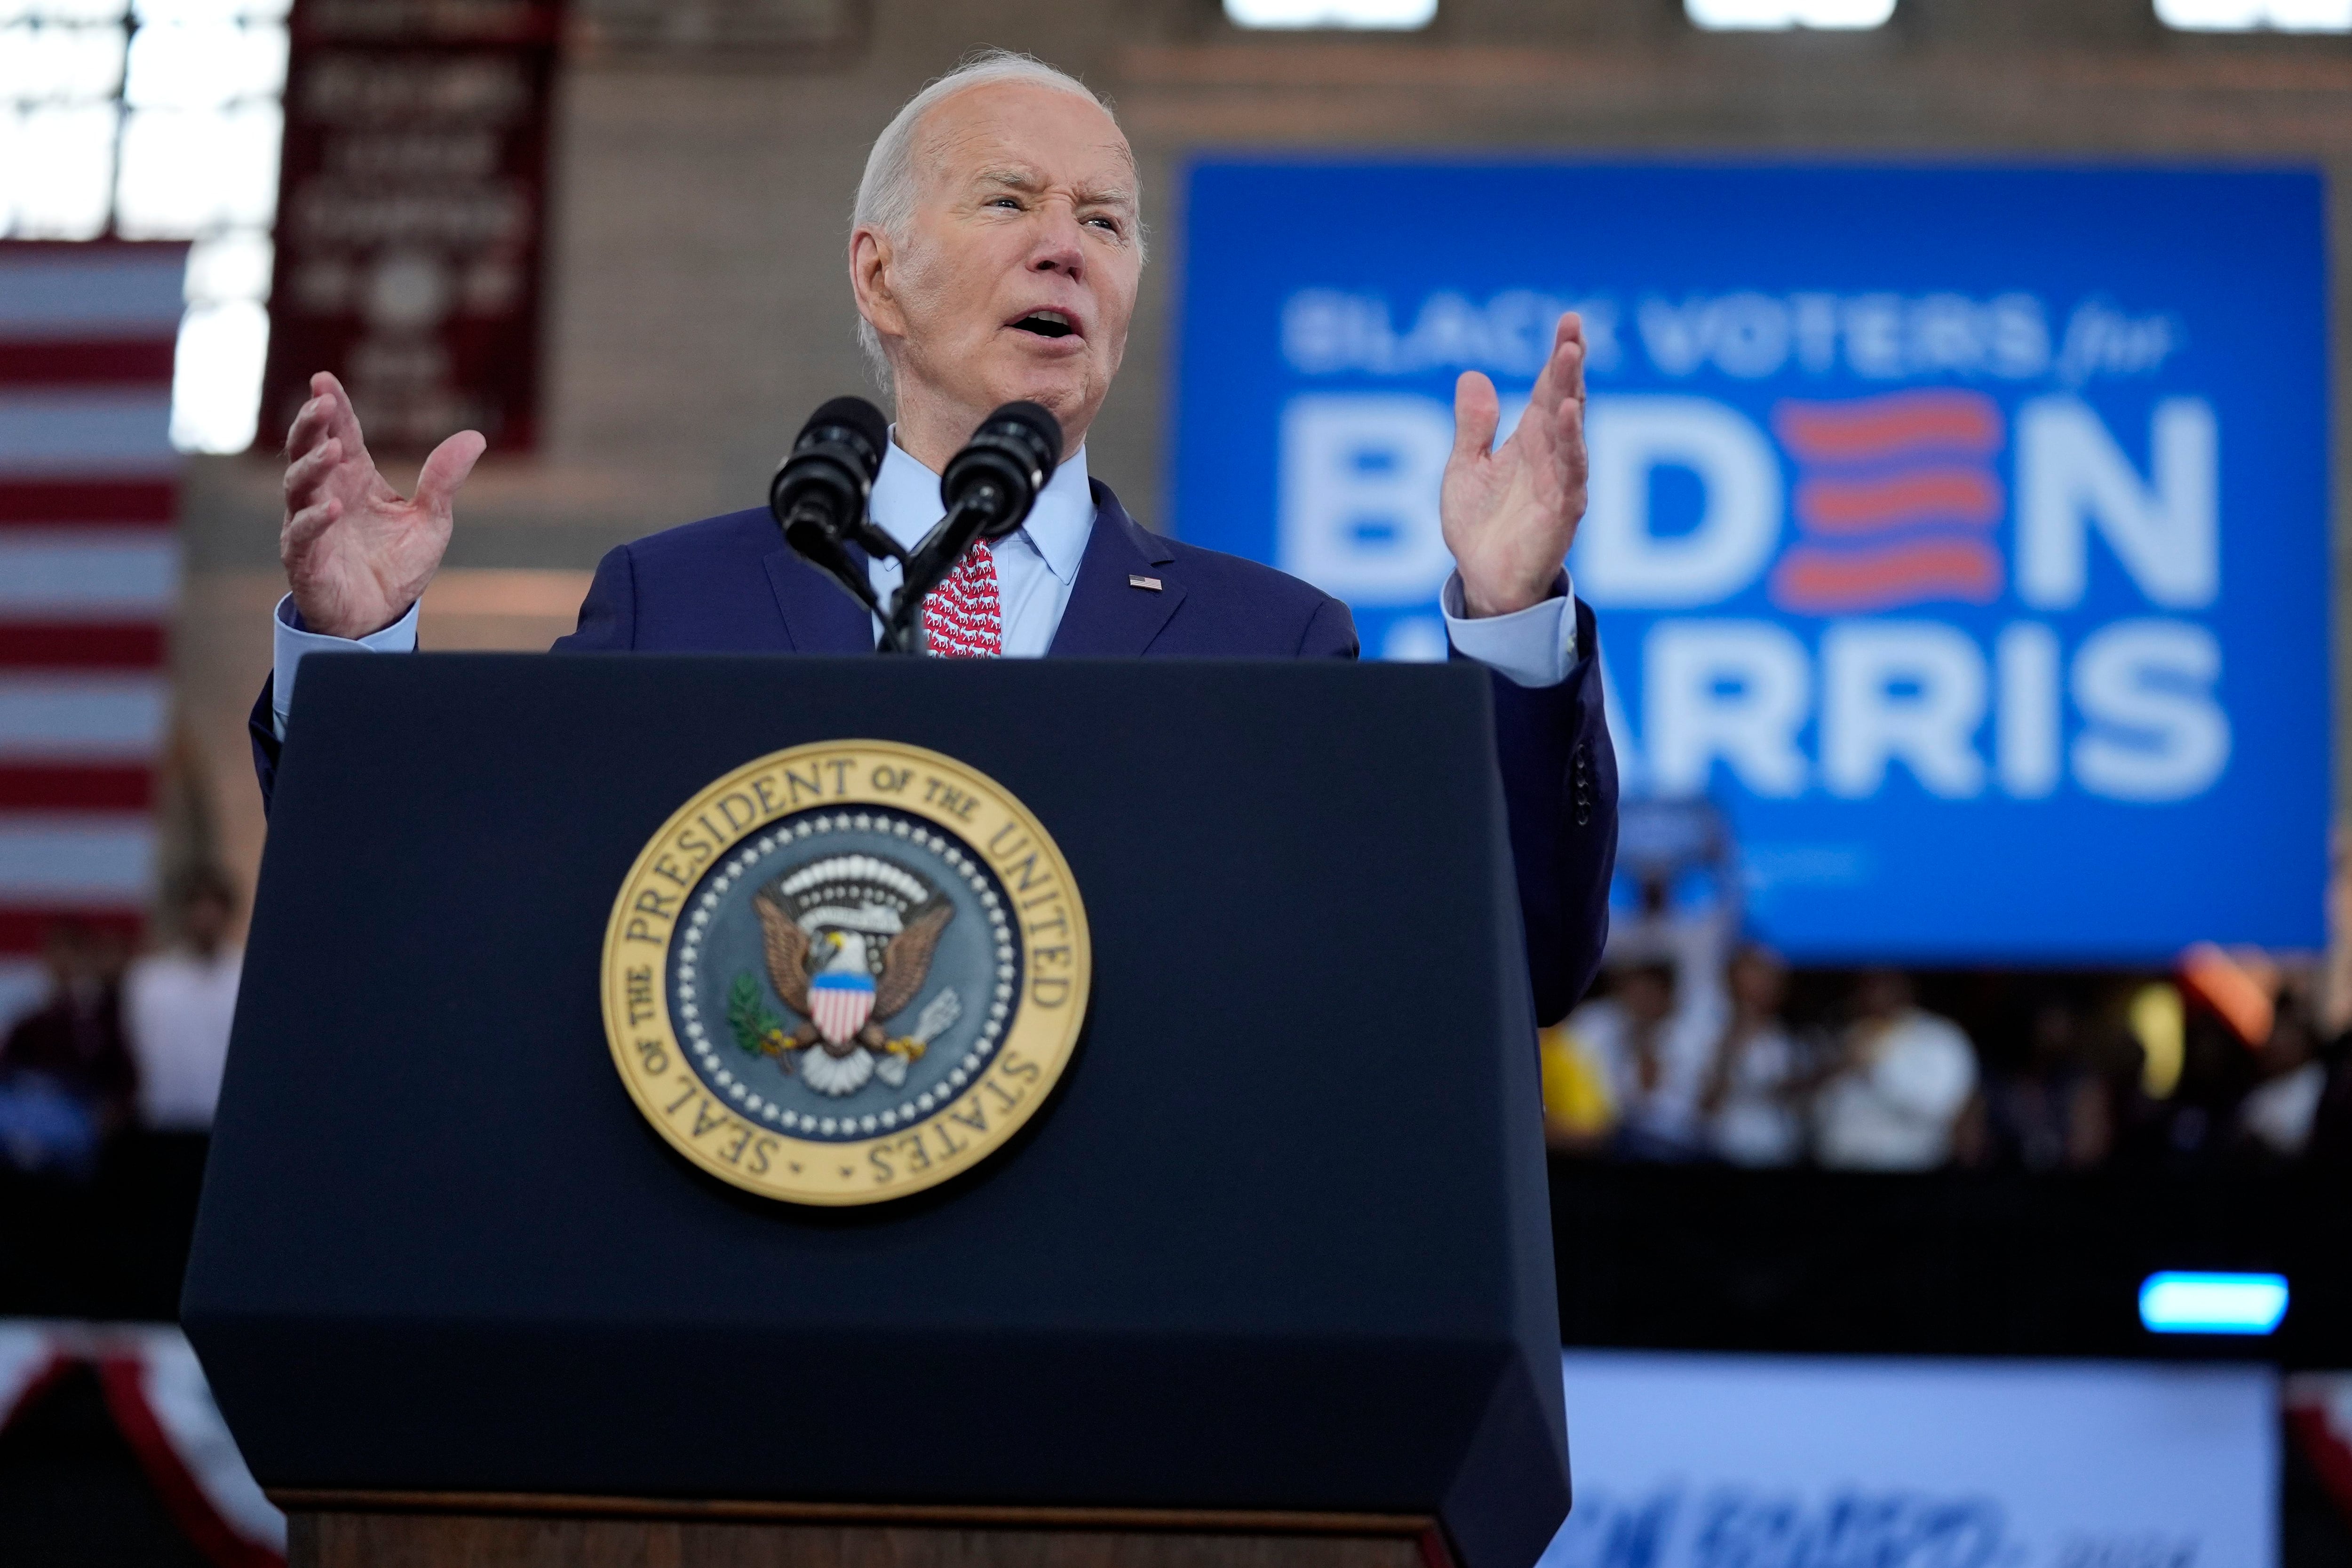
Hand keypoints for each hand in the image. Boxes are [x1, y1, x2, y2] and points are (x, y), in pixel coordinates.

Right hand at [280, 372, 483, 638]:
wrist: (380, 616)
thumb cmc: (398, 564)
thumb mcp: (431, 520)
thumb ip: (444, 480)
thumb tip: (475, 437)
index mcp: (354, 479)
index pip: (339, 434)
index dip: (331, 407)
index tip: (324, 379)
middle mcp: (326, 495)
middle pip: (307, 450)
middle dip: (311, 425)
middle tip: (322, 402)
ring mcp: (309, 525)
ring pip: (298, 486)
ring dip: (312, 465)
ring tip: (333, 449)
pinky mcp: (305, 559)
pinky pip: (302, 535)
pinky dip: (314, 520)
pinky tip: (332, 508)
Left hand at [1441, 314, 1588, 617]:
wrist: (1483, 580)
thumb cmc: (1480, 524)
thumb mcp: (1466, 467)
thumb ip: (1473, 426)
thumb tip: (1472, 376)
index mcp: (1530, 440)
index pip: (1547, 389)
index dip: (1558, 356)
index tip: (1568, 321)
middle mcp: (1551, 455)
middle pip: (1563, 400)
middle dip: (1568, 365)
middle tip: (1572, 329)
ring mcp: (1560, 482)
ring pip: (1570, 430)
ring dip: (1570, 393)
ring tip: (1570, 358)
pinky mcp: (1561, 511)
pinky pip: (1570, 473)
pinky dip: (1569, 443)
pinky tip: (1565, 415)